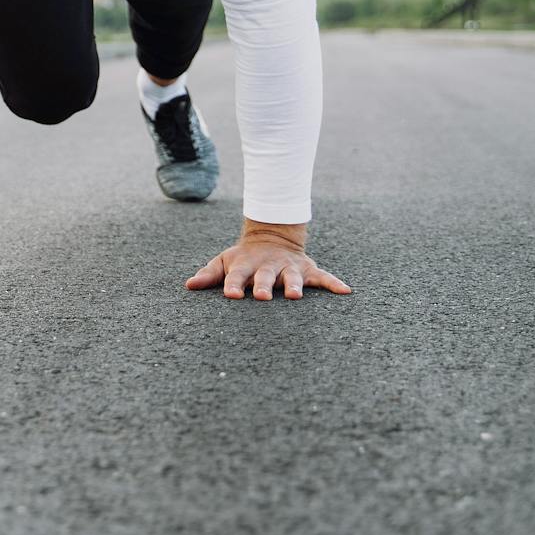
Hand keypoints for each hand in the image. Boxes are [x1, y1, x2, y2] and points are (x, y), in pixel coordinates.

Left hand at [185, 219, 351, 300]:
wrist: (272, 238)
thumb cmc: (244, 259)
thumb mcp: (224, 263)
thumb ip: (209, 275)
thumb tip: (188, 286)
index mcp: (245, 266)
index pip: (236, 276)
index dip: (233, 284)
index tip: (230, 295)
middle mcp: (268, 267)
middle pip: (265, 277)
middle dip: (263, 286)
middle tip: (261, 296)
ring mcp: (288, 268)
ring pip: (292, 277)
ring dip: (294, 285)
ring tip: (295, 295)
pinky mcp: (308, 269)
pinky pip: (323, 277)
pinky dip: (334, 283)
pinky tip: (345, 291)